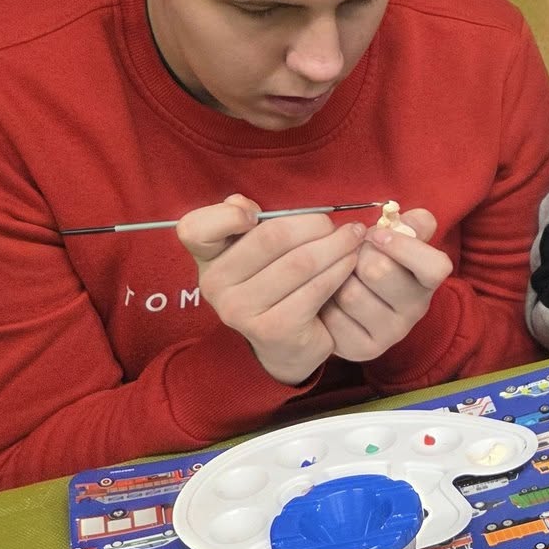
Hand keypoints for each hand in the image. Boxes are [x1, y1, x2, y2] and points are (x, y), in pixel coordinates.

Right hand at [177, 195, 364, 384]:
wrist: (287, 343)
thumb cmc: (277, 282)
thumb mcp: (257, 250)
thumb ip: (247, 221)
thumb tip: (243, 205)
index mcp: (207, 258)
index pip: (195, 229)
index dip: (227, 215)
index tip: (257, 214)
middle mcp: (214, 285)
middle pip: (271, 237)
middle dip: (315, 225)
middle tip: (341, 224)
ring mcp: (241, 310)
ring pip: (300, 262)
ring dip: (336, 246)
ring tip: (353, 238)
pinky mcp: (273, 330)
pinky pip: (315, 288)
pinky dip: (339, 270)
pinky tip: (350, 262)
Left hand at [320, 207, 453, 361]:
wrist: (354, 305)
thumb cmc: (376, 262)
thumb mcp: (397, 240)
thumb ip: (409, 224)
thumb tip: (413, 218)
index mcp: (427, 280)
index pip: (435, 266)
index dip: (403, 246)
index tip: (377, 235)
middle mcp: (415, 310)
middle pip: (379, 271)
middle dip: (357, 255)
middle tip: (352, 256)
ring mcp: (390, 334)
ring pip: (350, 293)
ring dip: (335, 278)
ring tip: (339, 277)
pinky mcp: (362, 350)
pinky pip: (332, 317)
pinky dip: (324, 303)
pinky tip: (330, 300)